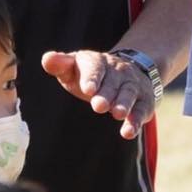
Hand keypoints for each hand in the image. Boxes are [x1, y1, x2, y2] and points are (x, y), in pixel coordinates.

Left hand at [41, 49, 157, 139]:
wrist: (129, 71)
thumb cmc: (92, 74)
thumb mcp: (75, 68)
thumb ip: (60, 65)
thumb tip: (47, 59)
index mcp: (98, 61)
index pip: (95, 67)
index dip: (92, 78)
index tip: (88, 89)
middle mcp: (118, 71)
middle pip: (112, 82)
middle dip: (107, 94)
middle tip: (99, 106)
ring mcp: (133, 85)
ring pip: (129, 93)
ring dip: (124, 104)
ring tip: (117, 114)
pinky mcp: (144, 100)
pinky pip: (142, 110)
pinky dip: (136, 121)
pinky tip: (128, 133)